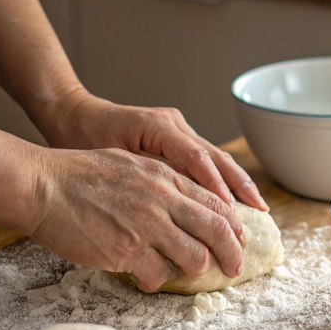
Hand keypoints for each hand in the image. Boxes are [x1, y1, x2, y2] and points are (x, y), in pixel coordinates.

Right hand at [30, 148, 244, 291]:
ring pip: (195, 258)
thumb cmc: (79, 174)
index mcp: (166, 177)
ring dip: (193, 270)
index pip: (216, 204)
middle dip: (232, 255)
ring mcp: (146, 226)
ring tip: (181, 272)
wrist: (42, 185)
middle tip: (233, 269)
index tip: (238, 240)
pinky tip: (145, 277)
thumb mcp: (130, 164)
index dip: (234, 227)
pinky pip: (158, 276)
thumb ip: (161, 181)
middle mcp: (163, 199)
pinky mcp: (126, 251)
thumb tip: (184, 202)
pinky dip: (156, 282)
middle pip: (218, 232)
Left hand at [39, 89, 268, 213]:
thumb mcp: (107, 160)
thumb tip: (172, 208)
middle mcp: (173, 124)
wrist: (72, 115)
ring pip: (215, 157)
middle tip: (257, 214)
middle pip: (215, 156)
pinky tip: (235, 198)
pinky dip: (222, 180)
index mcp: (157, 127)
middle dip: (239, 186)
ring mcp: (177, 128)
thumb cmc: (82, 139)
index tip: (229, 213)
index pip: (196, 158)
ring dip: (237, 183)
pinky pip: (204, 159)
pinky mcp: (175, 137)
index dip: (216, 186)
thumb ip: (142, 177)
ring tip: (257, 207)